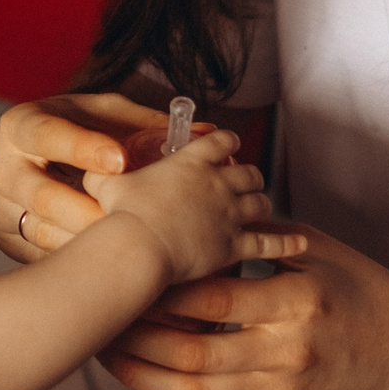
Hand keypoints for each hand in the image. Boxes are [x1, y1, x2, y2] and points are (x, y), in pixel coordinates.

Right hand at [0, 91, 170, 261]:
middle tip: (131, 220)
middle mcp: (1, 167)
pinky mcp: (8, 240)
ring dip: (87, 244)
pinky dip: (78, 264)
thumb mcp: (105, 118)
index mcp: (21, 125)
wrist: (37, 161)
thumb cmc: (78, 132)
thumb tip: (208, 134)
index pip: (48, 135)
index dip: (84, 149)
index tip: (121, 162)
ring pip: (42, 234)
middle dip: (89, 212)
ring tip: (132, 249)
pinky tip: (112, 266)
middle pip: (41, 196)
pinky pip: (42, 258)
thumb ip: (146, 124)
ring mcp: (0, 207)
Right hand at [90, 130, 305, 283]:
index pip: (221, 141)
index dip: (227, 141)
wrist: (137, 248)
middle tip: (244, 182)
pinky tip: (299, 242)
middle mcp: (217, 183)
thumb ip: (103, 170)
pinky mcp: (235, 245)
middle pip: (247, 172)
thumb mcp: (105, 182)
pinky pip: (269, 242)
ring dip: (261, 204)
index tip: (228, 143)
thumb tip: (89, 166)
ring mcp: (230, 214)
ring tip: (260, 208)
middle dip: (248, 176)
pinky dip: (286, 241)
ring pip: (260, 203)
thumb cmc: (119, 216)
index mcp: (191, 161)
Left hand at [101, 224, 388, 389]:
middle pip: (195, 351)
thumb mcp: (321, 248)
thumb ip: (261, 234)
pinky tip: (142, 375)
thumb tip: (200, 208)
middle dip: (139, 337)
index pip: (215, 298)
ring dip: (144, 373)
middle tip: (100, 317)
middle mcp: (290, 351)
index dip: (163, 290)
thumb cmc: (362, 287)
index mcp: (299, 301)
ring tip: (106, 350)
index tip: (125, 273)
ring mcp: (285, 388)